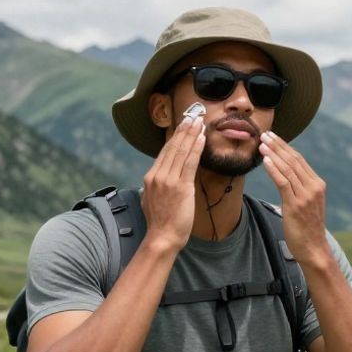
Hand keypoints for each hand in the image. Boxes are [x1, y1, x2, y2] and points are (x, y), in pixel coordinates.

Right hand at [142, 116, 205, 252]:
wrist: (161, 237)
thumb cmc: (160, 223)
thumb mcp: (151, 200)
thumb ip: (156, 186)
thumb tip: (159, 180)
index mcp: (151, 177)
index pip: (164, 151)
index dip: (175, 136)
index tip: (183, 125)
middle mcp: (158, 175)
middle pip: (172, 147)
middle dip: (184, 129)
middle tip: (193, 115)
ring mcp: (168, 180)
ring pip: (181, 151)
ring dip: (191, 134)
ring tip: (199, 121)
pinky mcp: (181, 187)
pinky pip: (189, 163)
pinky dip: (196, 149)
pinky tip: (201, 138)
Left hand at [259, 131, 329, 265]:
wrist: (313, 248)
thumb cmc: (307, 228)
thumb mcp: (306, 204)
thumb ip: (299, 189)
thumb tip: (285, 176)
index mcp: (317, 185)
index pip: (299, 160)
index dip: (285, 147)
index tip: (273, 137)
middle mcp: (313, 187)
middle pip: (293, 160)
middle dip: (277, 146)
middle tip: (264, 134)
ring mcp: (305, 196)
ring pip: (288, 169)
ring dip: (273, 154)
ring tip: (261, 143)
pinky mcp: (295, 205)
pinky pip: (283, 182)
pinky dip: (274, 169)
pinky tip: (265, 160)